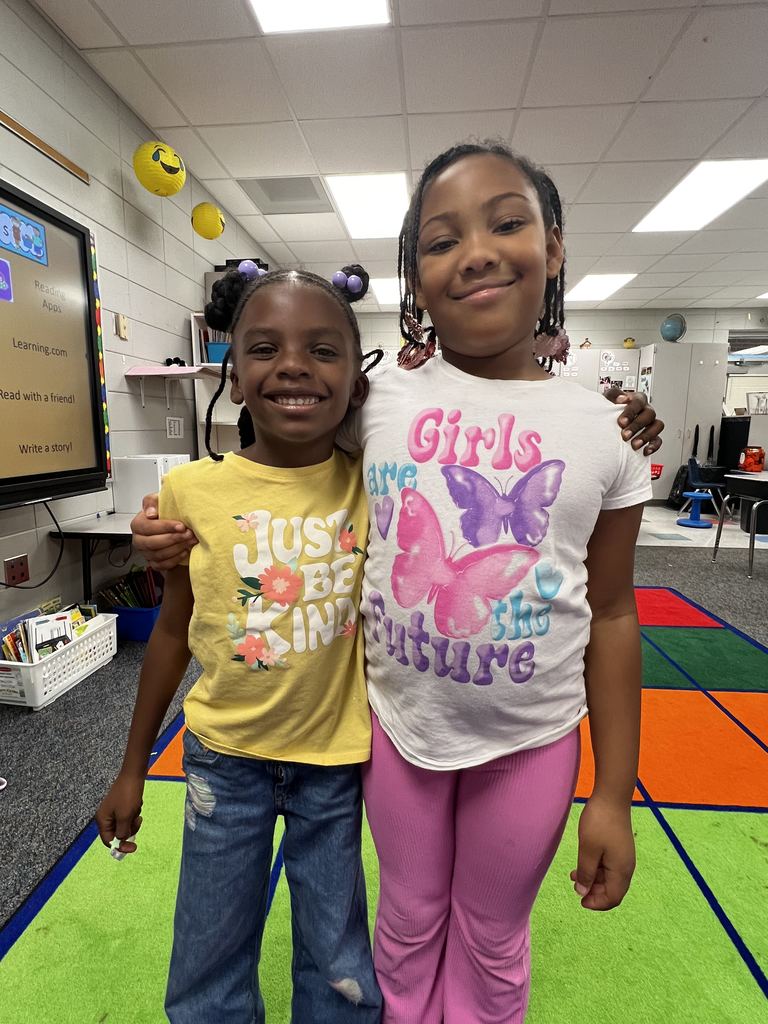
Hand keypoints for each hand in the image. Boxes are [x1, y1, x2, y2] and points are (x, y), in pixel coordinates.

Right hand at [95, 774, 144, 855]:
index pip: (108, 841)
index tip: (134, 847)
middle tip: (137, 821)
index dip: (120, 846)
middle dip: (129, 830)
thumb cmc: (128, 794)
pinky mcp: (121, 805)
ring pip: (125, 825)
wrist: (134, 774)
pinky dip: (134, 813)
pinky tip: (137, 804)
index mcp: (103, 820)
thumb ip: (122, 832)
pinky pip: (128, 816)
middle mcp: (106, 816)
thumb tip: (121, 841)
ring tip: (137, 810)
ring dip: (133, 821)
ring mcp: (113, 810)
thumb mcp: (125, 816)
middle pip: (117, 834)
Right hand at [131, 492, 196, 570]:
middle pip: (153, 543)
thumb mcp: (159, 501)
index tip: (181, 525)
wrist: (174, 525)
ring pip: (159, 555)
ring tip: (190, 541)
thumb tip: (150, 512)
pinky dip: (175, 559)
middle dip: (173, 538)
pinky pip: (163, 565)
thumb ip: (152, 501)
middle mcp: (139, 540)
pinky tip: (185, 551)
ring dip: (177, 548)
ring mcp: (146, 553)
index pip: (148, 527)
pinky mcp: (154, 563)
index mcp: (137, 524)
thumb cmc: (165, 513)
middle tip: (188, 534)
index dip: (165, 527)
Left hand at [570, 796, 635, 910]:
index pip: (613, 898)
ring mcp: (623, 857)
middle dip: (594, 893)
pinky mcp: (619, 849)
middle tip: (575, 888)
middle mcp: (626, 867)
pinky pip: (608, 867)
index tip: (580, 900)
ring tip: (573, 875)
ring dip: (592, 880)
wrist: (611, 797)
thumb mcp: (588, 849)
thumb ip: (585, 873)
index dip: (597, 903)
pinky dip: (595, 869)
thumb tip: (582, 893)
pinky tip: (581, 865)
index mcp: (621, 870)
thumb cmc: (599, 822)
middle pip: (612, 891)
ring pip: (609, 879)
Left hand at [605, 390, 663, 455]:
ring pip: (657, 426)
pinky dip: (654, 445)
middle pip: (649, 414)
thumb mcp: (608, 398)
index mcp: (637, 399)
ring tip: (634, 445)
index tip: (621, 421)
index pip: (639, 401)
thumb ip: (613, 395)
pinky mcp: (652, 435)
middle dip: (637, 426)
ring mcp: (650, 422)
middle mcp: (646, 410)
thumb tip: (621, 399)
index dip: (631, 411)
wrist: (608, 419)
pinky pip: (658, 440)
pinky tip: (645, 451)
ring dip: (646, 436)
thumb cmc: (610, 407)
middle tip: (625, 435)